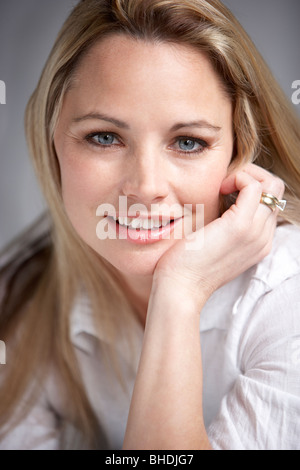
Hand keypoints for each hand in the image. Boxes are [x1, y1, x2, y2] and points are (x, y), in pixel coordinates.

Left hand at [153, 164, 284, 304]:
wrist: (179, 288)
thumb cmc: (186, 265)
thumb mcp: (212, 244)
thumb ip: (223, 226)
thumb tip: (219, 200)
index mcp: (259, 243)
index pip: (270, 203)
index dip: (249, 189)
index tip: (223, 192)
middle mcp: (263, 238)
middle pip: (275, 191)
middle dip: (251, 177)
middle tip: (224, 185)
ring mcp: (255, 232)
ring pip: (271, 185)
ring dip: (245, 176)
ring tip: (221, 187)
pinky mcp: (240, 226)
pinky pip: (254, 186)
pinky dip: (238, 177)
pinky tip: (218, 189)